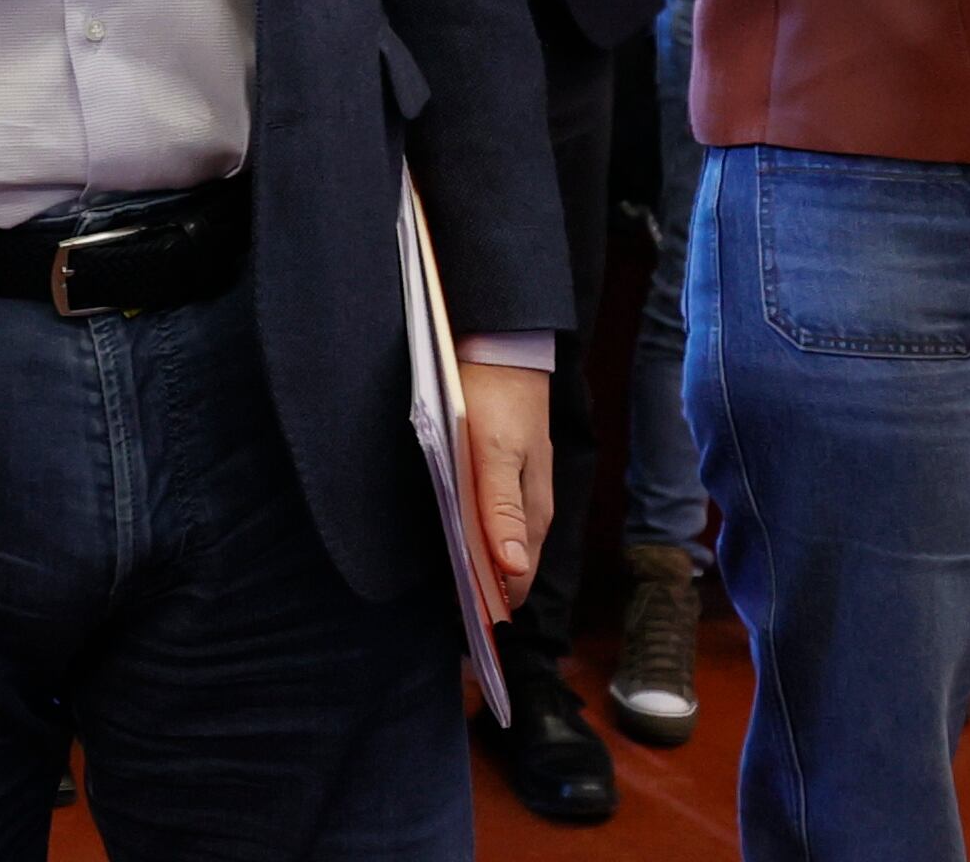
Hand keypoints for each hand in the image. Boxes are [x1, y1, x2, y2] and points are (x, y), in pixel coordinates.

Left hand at [455, 358, 555, 614]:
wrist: (502, 349)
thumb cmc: (497, 400)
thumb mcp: (496, 455)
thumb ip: (501, 510)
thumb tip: (509, 571)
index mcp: (533, 515)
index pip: (517, 582)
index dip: (490, 605)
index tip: (457, 620)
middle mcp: (530, 512)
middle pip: (507, 568)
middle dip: (478, 589)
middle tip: (438, 600)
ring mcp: (518, 495)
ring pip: (497, 545)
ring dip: (472, 562)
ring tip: (436, 576)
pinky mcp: (502, 478)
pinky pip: (488, 520)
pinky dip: (469, 534)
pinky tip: (446, 534)